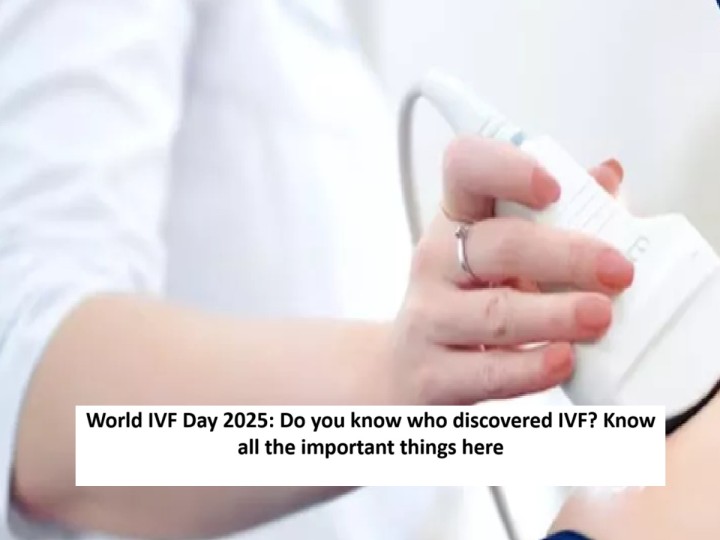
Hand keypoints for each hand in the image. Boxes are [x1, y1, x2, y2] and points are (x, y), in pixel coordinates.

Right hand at [392, 135, 631, 404]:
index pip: (465, 168)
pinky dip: (531, 367)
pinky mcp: (432, 374)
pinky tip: (563, 360)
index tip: (552, 188)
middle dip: (565, 255)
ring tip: (599, 316)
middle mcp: (434, 262)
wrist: (408, 367)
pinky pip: (488, 372)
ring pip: (495, 313)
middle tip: (617, 271)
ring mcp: (428, 318)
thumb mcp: (503, 254)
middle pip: (498, 245)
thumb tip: (608, 177)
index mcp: (456, 220)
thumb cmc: (467, 302)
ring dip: (555, 314)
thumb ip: (558, 216)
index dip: (506, 168)